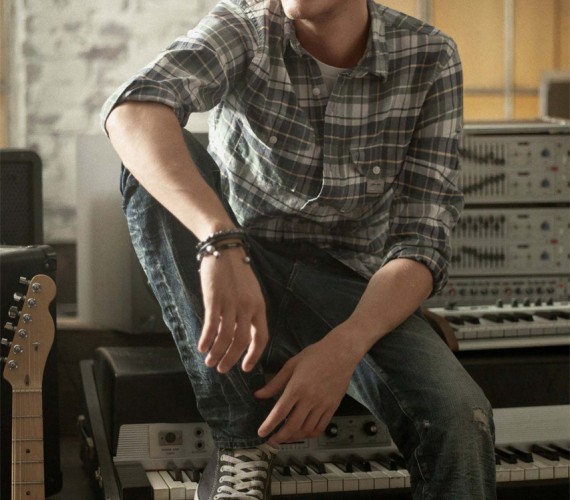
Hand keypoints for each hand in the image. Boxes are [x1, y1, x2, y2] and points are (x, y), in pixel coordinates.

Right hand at [198, 247, 267, 372]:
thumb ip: (249, 312)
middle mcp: (247, 307)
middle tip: (222, 369)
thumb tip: (244, 336)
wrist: (224, 249)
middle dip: (231, 359)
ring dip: (217, 352)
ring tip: (209, 361)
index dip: (253, 355)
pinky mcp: (215, 299)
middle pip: (241, 341)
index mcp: (259, 307)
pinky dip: (206, 339)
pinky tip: (201, 346)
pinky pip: (211, 325)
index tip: (245, 368)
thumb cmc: (237, 272)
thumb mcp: (251, 292)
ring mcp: (231, 303)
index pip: (261, 337)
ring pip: (225, 336)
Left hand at [254, 330, 359, 443]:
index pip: (280, 412)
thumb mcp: (291, 364)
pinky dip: (311, 433)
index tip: (261, 433)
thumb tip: (259, 395)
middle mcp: (310, 399)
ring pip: (307, 429)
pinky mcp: (333, 406)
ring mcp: (323, 404)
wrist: (341, 352)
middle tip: (272, 441)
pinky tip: (304, 432)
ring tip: (286, 437)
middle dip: (280, 437)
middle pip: (293, 426)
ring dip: (295, 437)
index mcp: (297, 387)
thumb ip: (275, 382)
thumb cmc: (315, 355)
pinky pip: (321, 426)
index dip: (269, 425)